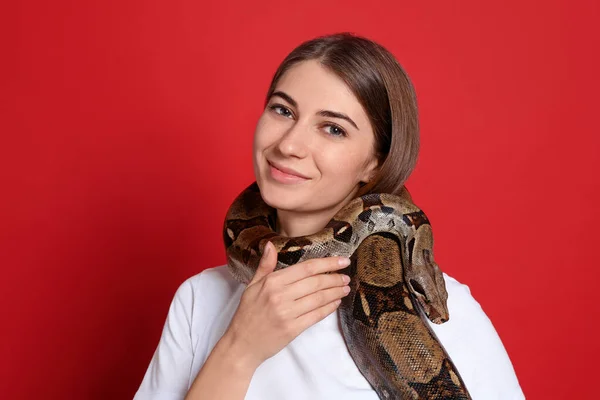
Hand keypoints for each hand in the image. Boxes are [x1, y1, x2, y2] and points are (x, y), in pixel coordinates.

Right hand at [222, 241, 351, 369]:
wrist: (241, 344)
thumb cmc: (247, 314)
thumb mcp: (252, 286)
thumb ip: (265, 265)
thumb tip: (271, 244)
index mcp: (272, 282)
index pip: (306, 268)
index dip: (327, 263)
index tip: (342, 260)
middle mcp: (280, 296)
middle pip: (316, 282)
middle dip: (335, 278)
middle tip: (346, 276)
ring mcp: (287, 313)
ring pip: (319, 298)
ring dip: (335, 292)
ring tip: (345, 288)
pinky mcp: (293, 329)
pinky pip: (316, 315)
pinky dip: (329, 308)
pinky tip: (336, 303)